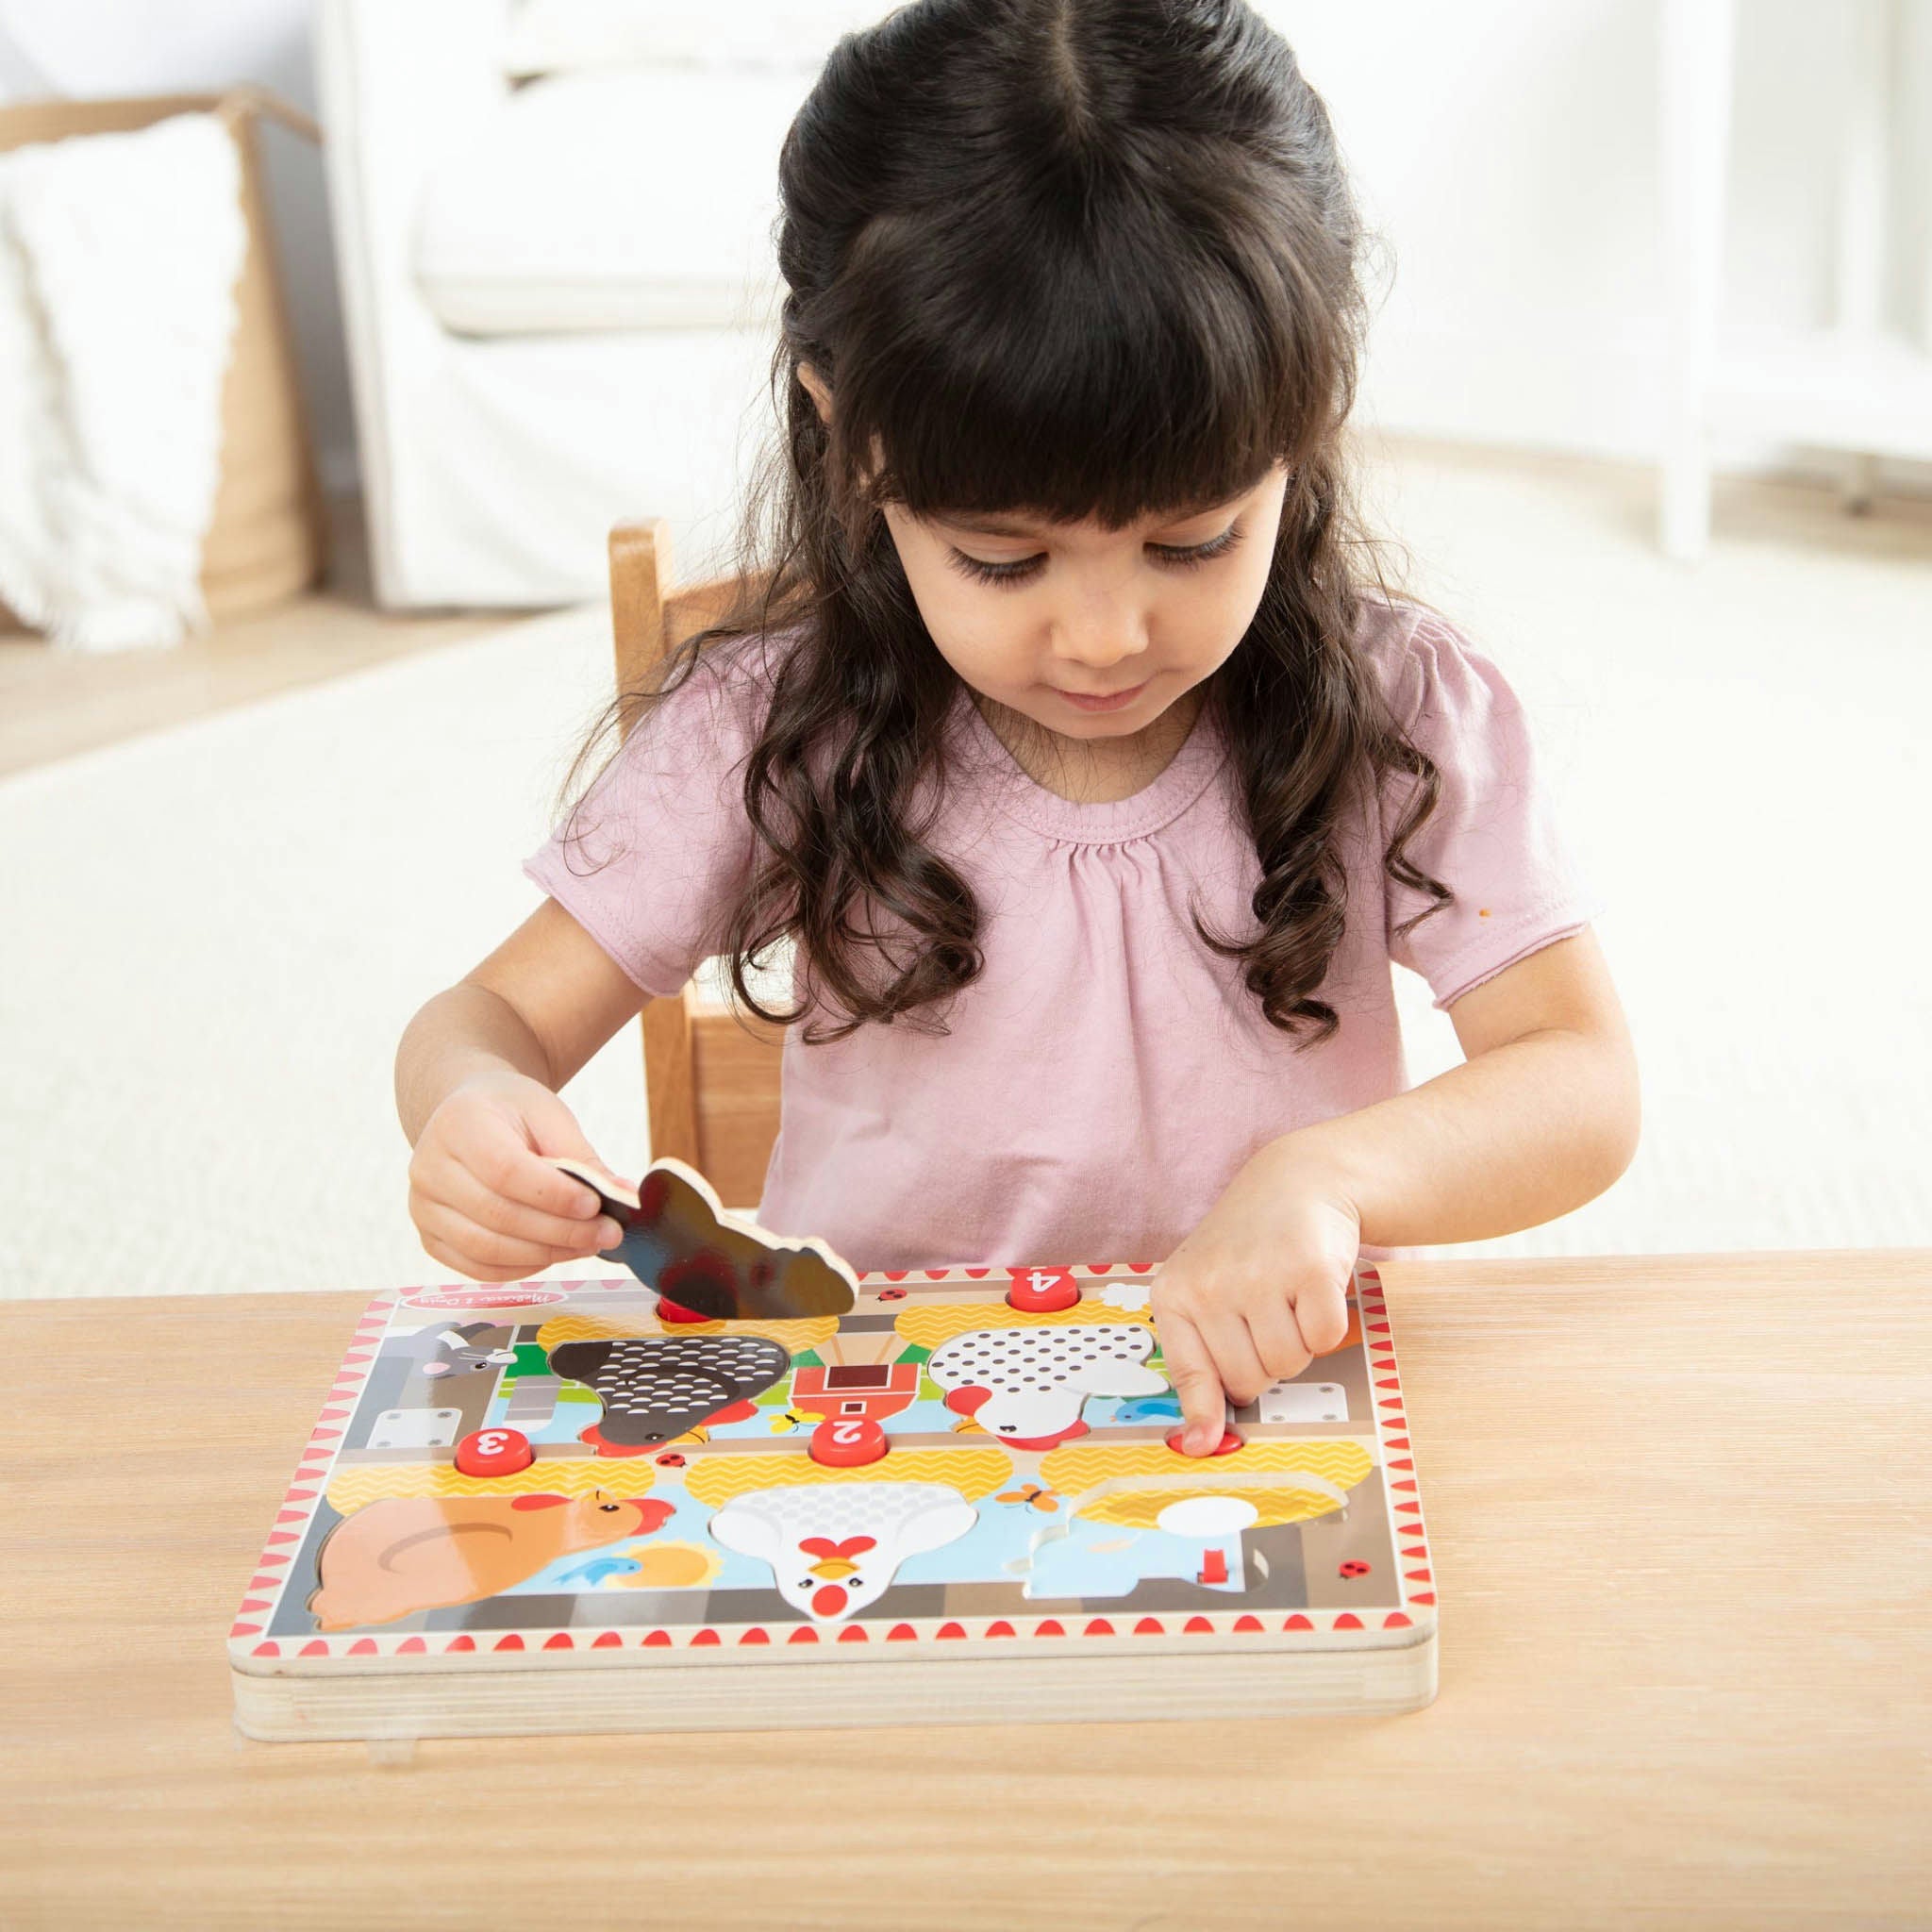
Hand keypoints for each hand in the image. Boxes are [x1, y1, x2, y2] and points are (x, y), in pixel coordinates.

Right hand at [408, 1070, 625, 1281]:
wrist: (470, 1116)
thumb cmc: (512, 1112)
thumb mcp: (549, 1114)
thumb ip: (581, 1156)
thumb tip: (623, 1196)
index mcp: (459, 1124)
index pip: (505, 1170)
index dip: (553, 1195)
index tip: (596, 1205)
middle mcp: (428, 1167)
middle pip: (497, 1214)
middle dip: (560, 1231)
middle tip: (607, 1234)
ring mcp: (423, 1207)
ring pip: (486, 1248)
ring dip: (545, 1254)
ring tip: (588, 1245)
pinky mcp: (430, 1237)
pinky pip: (477, 1267)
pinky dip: (522, 1268)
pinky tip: (555, 1254)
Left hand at [1152, 1141, 1362, 1455]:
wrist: (1295, 1184)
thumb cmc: (1246, 1252)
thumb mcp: (1204, 1295)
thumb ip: (1198, 1364)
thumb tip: (1199, 1444)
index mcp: (1173, 1294)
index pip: (1189, 1375)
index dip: (1204, 1413)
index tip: (1202, 1446)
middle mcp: (1209, 1284)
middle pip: (1248, 1380)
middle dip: (1265, 1361)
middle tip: (1267, 1316)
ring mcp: (1259, 1275)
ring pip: (1288, 1363)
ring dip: (1298, 1342)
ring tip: (1288, 1298)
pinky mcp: (1309, 1268)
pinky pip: (1325, 1338)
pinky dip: (1328, 1324)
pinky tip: (1313, 1288)